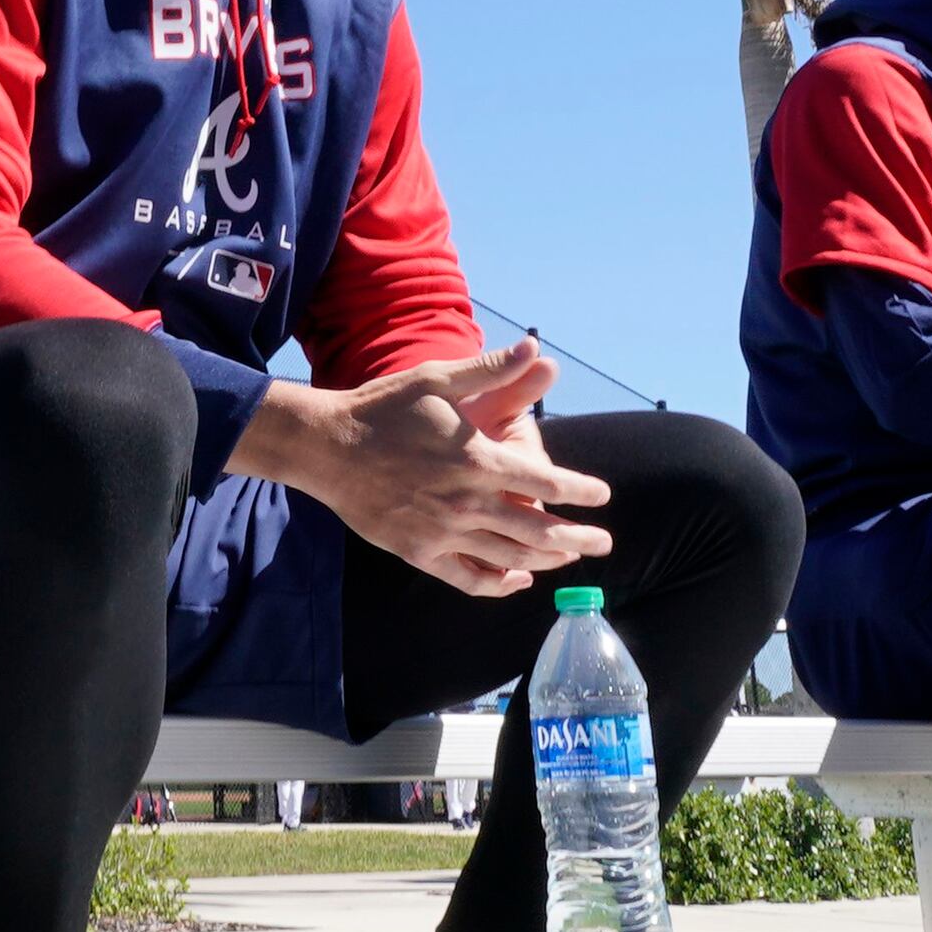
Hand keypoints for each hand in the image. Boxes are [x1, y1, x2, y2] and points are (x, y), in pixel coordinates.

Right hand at [228, 342, 613, 596]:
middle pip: (540, 530)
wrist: (328, 447)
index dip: (581, 492)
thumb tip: (536, 347)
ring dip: (548, 560)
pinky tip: (517, 579)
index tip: (602, 496)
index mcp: (478, 459)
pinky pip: (470, 579)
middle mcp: (468, 502)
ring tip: (571, 558)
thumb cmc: (384, 408)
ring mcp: (444, 533)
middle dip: (579, 538)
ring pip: (511, 557)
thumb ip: (491, 371)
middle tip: (604, 543)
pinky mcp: (420, 552)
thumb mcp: (438, 379)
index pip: (547, 484)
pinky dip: (500, 584)